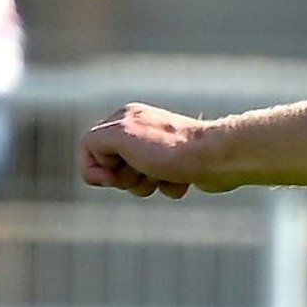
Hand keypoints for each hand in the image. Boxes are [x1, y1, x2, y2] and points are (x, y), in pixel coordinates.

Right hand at [80, 103, 231, 198]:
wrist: (217, 159)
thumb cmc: (170, 150)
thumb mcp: (121, 137)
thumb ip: (93, 143)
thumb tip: (97, 166)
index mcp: (123, 118)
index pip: (89, 149)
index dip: (96, 169)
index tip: (111, 178)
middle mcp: (140, 129)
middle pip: (111, 167)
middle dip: (125, 179)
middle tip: (144, 172)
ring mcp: (160, 148)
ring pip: (135, 180)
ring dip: (146, 186)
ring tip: (164, 176)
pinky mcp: (178, 164)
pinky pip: (159, 185)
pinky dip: (168, 187)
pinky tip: (183, 180)